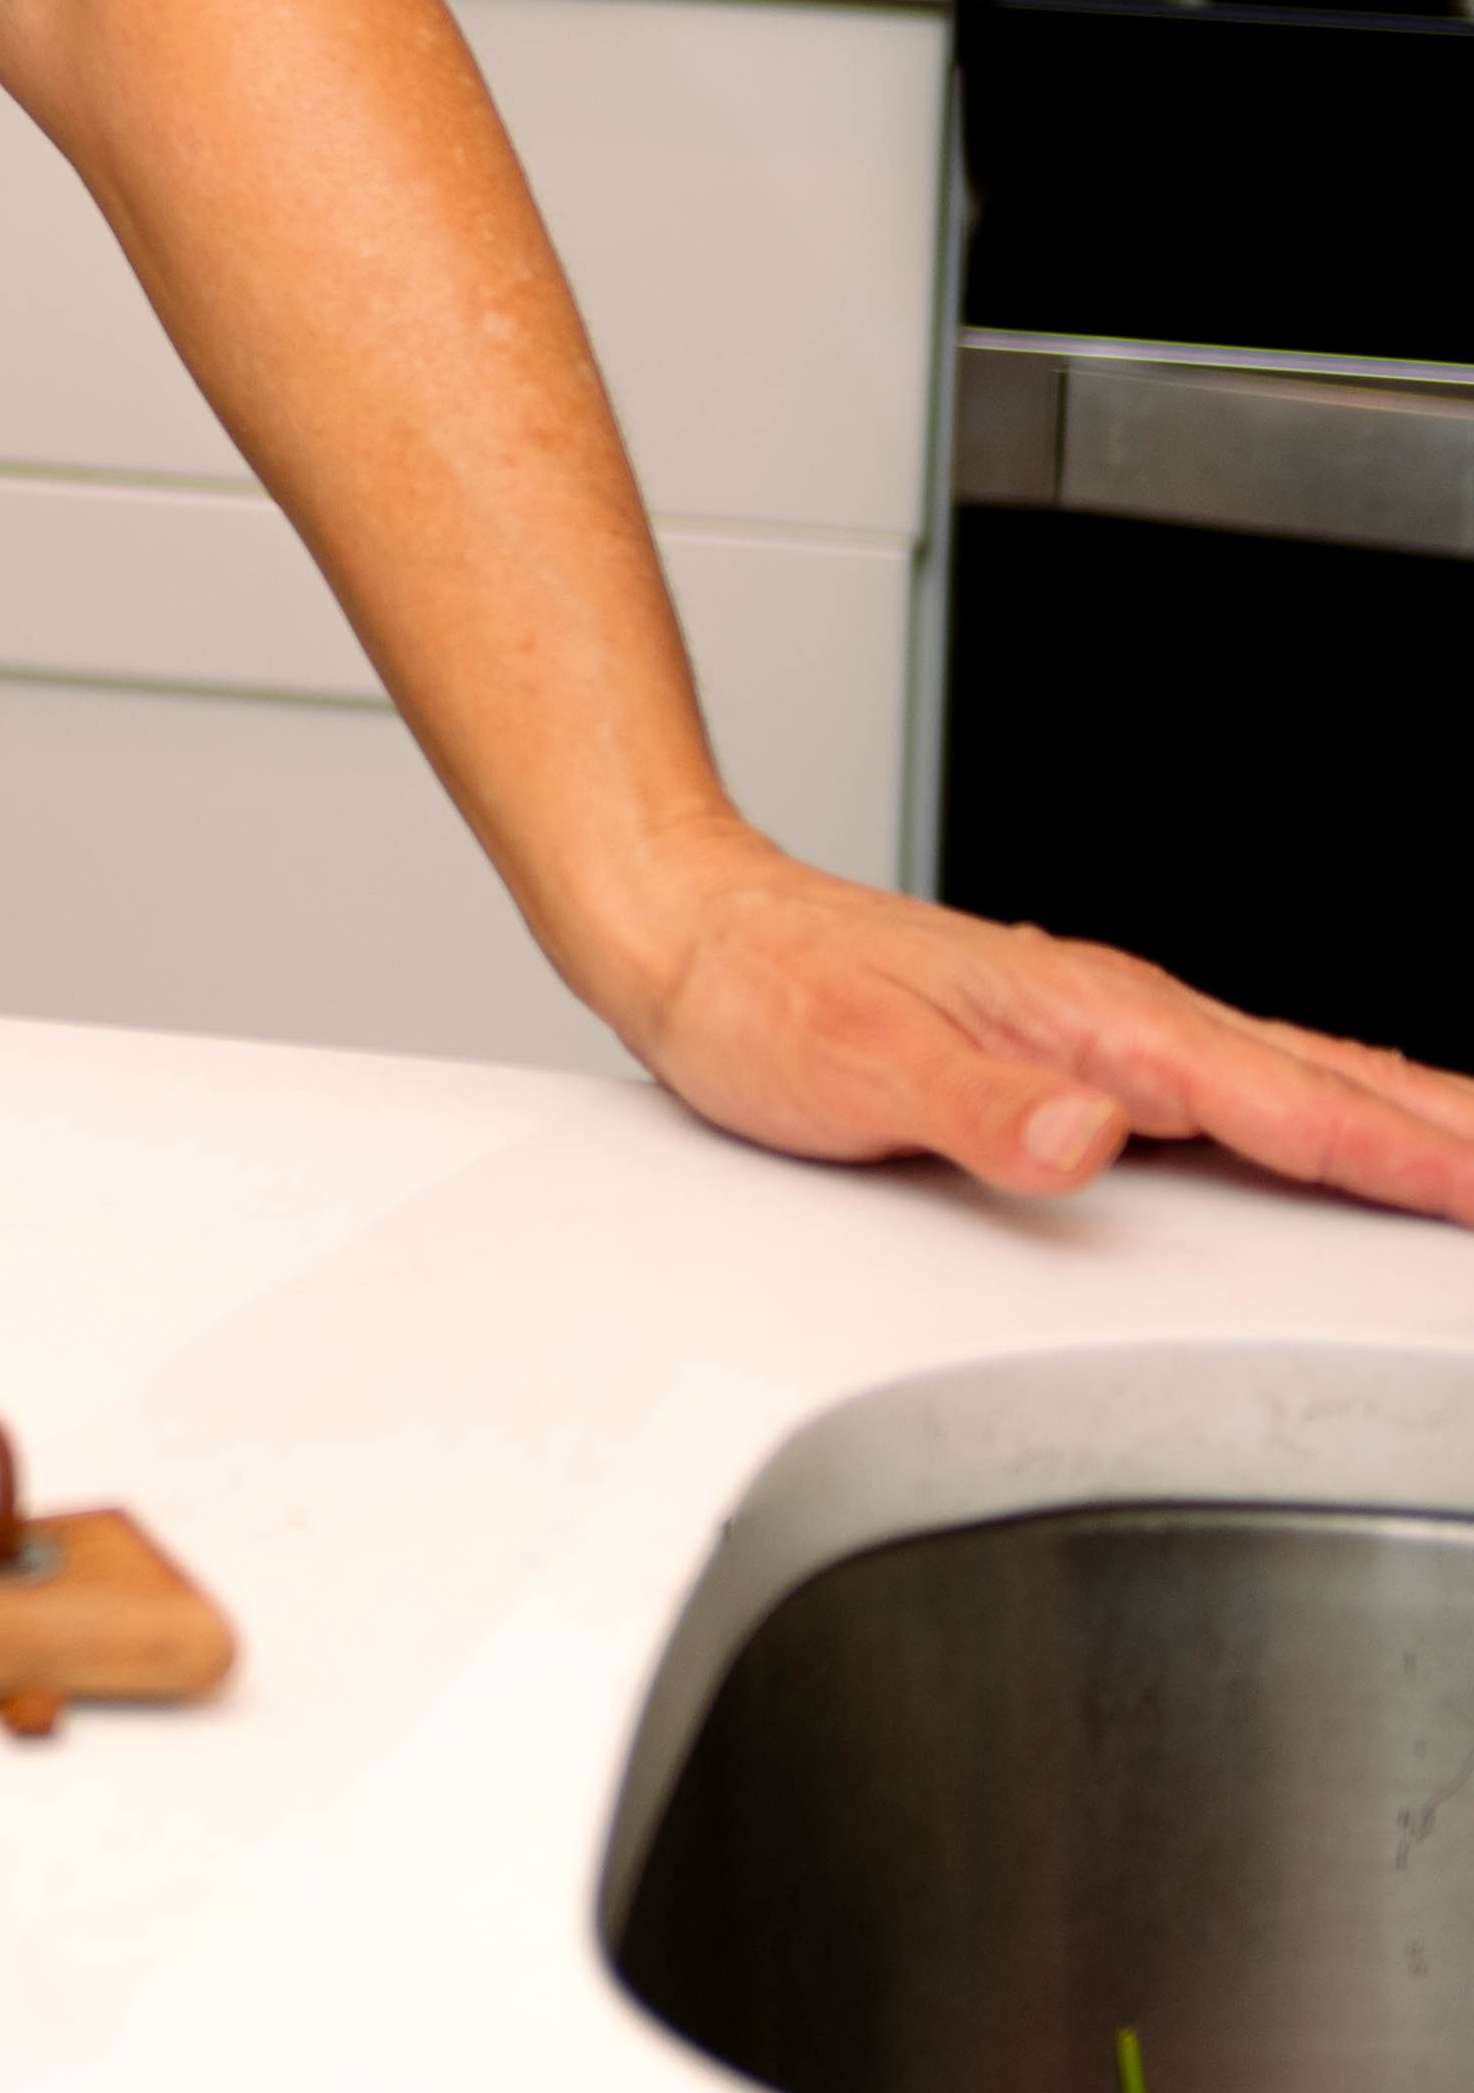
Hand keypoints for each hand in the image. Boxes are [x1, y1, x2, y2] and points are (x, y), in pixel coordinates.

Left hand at [600, 826, 1473, 1229]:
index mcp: (1098, 1024)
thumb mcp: (856, 1069)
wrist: (695, 934)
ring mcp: (1110, 1032)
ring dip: (1405, 1114)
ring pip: (1299, 1073)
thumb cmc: (763, 997)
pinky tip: (1340, 1132)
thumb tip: (1088, 1141)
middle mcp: (1123, 1019)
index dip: (1400, 1158)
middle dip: (1449, 1130)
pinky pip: (1242, 1083)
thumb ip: (979, 1111)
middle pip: (1330, 1079)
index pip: (1286, 1105)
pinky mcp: (1083, 1052)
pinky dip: (1323, 1107)